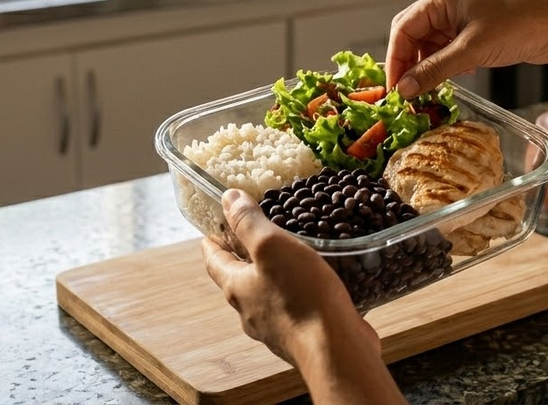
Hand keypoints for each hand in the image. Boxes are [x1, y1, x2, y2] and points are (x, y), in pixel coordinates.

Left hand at [202, 189, 378, 364]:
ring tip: (291, 254)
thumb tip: (228, 198)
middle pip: (239, 278)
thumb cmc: (301, 297)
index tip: (211, 228)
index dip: (211, 241)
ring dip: (274, 274)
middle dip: (244, 256)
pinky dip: (298, 291)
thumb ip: (249, 222)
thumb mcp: (272, 246)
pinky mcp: (302, 334)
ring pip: (268, 293)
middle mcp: (251, 310)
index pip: (213, 260)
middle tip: (256, 234)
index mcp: (237, 288)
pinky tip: (317, 282)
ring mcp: (276, 326)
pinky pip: (294, 307)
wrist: (336, 350)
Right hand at [386, 0, 547, 96]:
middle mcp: (445, 5)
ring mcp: (458, 19)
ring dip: (428, 68)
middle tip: (406, 93)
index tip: (394, 88)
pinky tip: (458, 77)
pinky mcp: (471, 33)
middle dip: (408, 64)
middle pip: (412, 36)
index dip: (395, 59)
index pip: (402, 28)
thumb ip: (435, 70)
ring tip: (431, 90)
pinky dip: (445, 66)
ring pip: (429, 47)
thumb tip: (405, 89)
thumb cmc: (517, 27)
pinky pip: (446, 51)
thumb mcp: (471, 51)